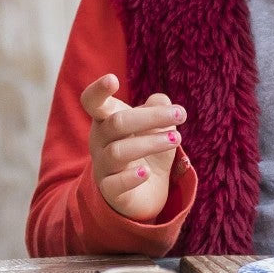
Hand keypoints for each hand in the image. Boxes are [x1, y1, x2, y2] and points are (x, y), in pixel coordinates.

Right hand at [81, 74, 184, 222]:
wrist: (141, 193)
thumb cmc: (145, 150)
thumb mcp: (155, 127)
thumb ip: (159, 108)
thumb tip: (163, 102)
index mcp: (106, 119)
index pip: (92, 102)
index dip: (98, 90)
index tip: (113, 79)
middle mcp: (100, 140)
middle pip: (117, 122)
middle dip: (151, 117)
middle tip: (181, 114)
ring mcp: (103, 166)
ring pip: (118, 151)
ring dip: (149, 143)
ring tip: (176, 139)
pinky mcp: (110, 190)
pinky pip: (115, 184)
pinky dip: (130, 178)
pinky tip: (146, 173)